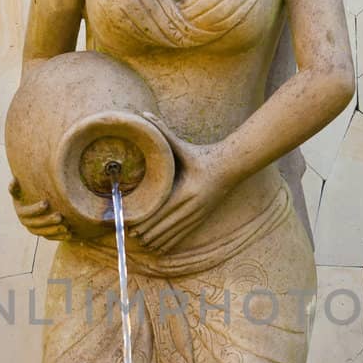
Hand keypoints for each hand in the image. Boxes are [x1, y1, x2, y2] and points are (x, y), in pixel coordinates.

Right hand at [9, 179, 70, 240]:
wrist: (36, 200)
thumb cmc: (29, 189)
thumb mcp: (22, 187)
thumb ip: (17, 185)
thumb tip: (14, 179)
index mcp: (20, 210)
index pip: (26, 212)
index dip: (35, 209)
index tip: (46, 203)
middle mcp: (25, 221)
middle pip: (35, 224)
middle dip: (47, 221)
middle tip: (60, 216)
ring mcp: (33, 229)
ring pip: (43, 233)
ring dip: (54, 231)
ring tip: (66, 227)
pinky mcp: (42, 234)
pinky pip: (50, 237)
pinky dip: (59, 237)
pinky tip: (69, 234)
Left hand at [132, 115, 234, 253]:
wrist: (230, 166)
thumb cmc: (202, 154)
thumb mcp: (183, 145)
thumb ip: (163, 131)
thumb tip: (143, 114)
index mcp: (186, 190)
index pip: (163, 209)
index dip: (147, 220)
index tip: (133, 226)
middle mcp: (192, 205)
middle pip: (167, 224)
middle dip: (149, 232)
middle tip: (132, 238)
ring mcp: (198, 213)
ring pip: (175, 232)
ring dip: (159, 239)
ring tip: (144, 245)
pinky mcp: (202, 216)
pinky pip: (185, 233)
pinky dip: (172, 241)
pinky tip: (161, 248)